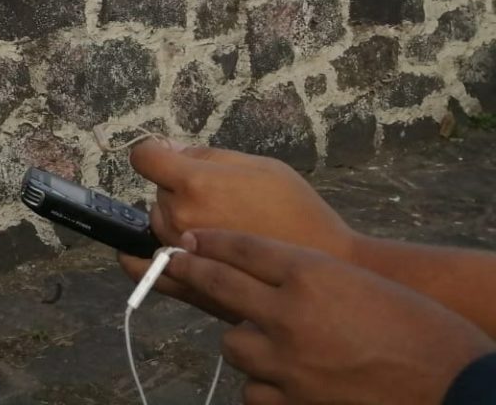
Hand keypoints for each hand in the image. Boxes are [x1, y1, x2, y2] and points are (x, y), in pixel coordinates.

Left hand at [118, 140, 354, 318]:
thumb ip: (207, 156)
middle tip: (219, 199)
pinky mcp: (188, 282)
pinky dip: (140, 258)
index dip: (154, 151)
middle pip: (158, 193)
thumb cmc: (296, 209)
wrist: (325, 266)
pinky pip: (147, 269)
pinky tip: (136, 253)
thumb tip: (170, 149)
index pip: (145, 157)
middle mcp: (180, 217)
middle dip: (178, 190)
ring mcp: (181, 253)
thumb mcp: (258, 165)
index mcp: (195, 183)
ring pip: (158, 224)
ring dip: (175, 221)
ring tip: (218, 227)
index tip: (165, 154)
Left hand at [168, 230, 494, 404]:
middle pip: (219, 284)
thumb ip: (309, 276)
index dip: (211, 241)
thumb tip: (265, 277)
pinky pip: (254, 391)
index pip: (243, 248)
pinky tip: (281, 381)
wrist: (455, 386)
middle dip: (190, 271)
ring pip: (233, 345)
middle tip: (172, 262)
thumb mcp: (361, 284)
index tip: (189, 238)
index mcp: (312, 274)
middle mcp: (291, 313)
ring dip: (245, 342)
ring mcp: (288, 362)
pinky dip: (264, 386)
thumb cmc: (421, 330)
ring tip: (267, 342)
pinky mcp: (294, 403)